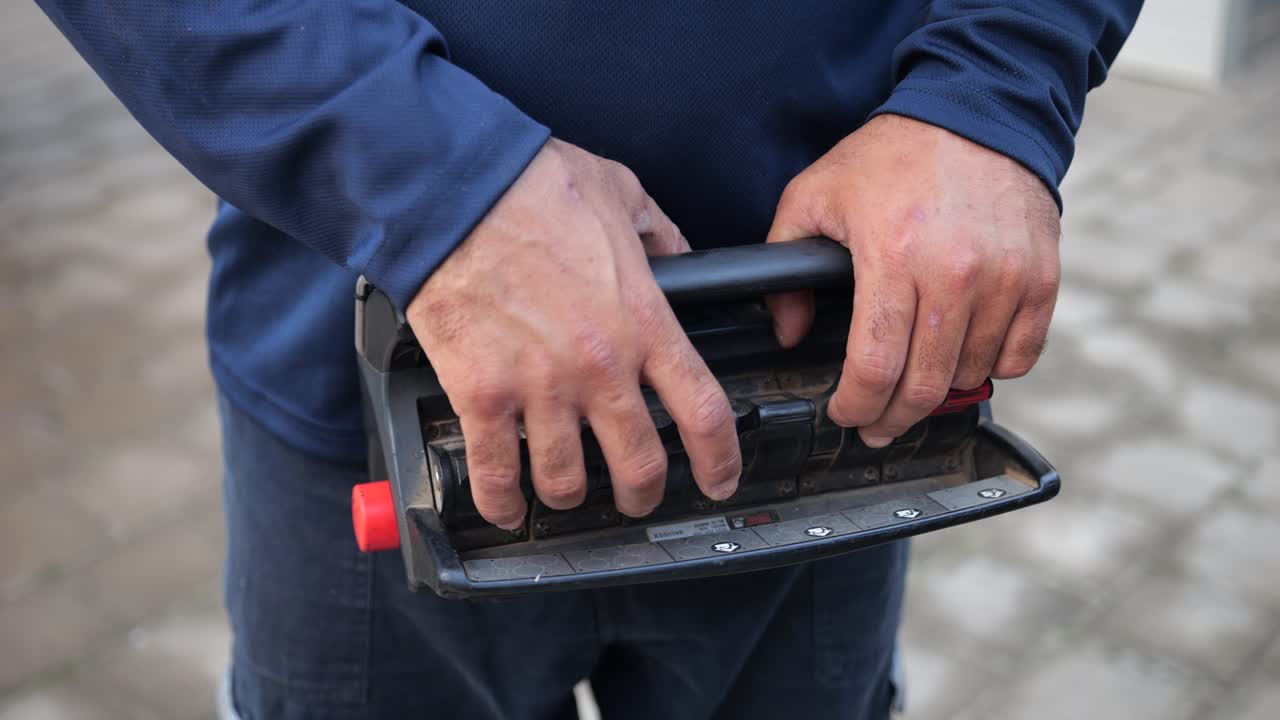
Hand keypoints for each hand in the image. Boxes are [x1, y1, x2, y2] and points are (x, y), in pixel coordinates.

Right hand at [407, 139, 740, 528]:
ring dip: (570, 498)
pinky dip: (503, 502)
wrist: (454, 189)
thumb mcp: (623, 193)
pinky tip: (507, 508)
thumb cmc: (531, 185)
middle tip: (638, 498)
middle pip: (638, 464)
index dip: (718, 458)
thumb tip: (678, 256)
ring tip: (566, 495)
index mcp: (642, 320)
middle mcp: (598, 366)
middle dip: (643, 494)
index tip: (718, 477)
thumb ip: (661, 233)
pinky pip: (496, 472)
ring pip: (567, 480)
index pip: (703, 410)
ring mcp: (539, 386)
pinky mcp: (481, 394)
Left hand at [766, 114, 1060, 446]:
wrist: (974, 112)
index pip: (875, 367)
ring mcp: (1006, 277)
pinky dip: (991, 368)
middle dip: (893, 419)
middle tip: (876, 424)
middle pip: (925, 385)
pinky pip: (1020, 356)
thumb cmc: (891, 157)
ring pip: (970, 375)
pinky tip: (963, 357)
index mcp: (893, 255)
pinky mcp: (1041, 277)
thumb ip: (787, 264)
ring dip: (939, 391)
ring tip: (914, 384)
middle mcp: (955, 272)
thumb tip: (790, 332)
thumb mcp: (814, 196)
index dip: (855, 406)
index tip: (845, 414)